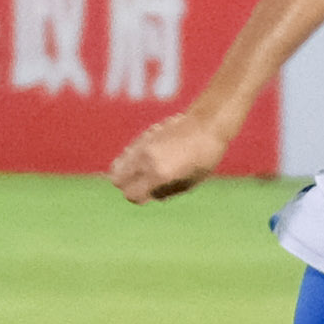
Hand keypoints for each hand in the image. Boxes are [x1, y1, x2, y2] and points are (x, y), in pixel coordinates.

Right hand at [106, 109, 231, 202]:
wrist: (207, 124)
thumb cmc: (204, 157)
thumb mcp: (190, 182)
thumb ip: (166, 192)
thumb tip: (149, 196)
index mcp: (158, 174)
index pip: (131, 195)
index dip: (138, 199)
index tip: (150, 196)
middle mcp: (146, 159)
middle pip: (116, 179)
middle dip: (126, 185)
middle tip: (143, 184)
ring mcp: (143, 145)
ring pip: (118, 164)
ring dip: (127, 171)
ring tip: (146, 170)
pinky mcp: (144, 135)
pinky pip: (128, 152)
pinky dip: (132, 159)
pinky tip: (150, 158)